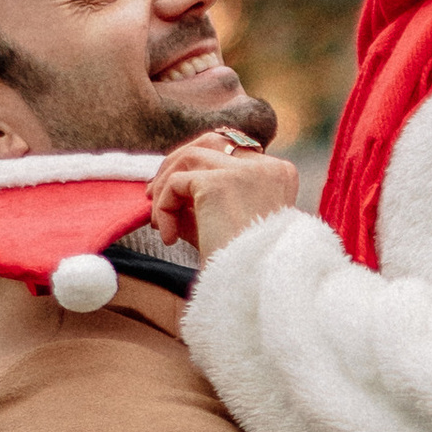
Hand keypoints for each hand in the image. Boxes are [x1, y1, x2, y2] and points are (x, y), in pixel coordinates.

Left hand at [147, 135, 300, 255]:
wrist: (254, 289)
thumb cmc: (242, 266)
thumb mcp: (226, 225)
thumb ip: (202, 201)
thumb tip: (161, 187)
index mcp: (279, 174)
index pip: (232, 153)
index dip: (198, 169)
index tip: (174, 195)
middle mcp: (266, 167)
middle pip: (211, 142)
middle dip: (177, 163)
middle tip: (152, 193)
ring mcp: (244, 171)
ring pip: (189, 157)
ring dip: (164, 186)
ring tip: (159, 221)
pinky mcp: (218, 183)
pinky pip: (175, 184)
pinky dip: (164, 208)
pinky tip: (169, 238)